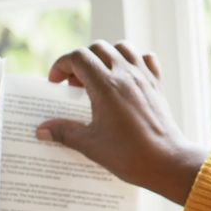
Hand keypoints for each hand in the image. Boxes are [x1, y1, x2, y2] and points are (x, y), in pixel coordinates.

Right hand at [36, 40, 207, 205]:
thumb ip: (64, 133)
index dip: (62, 65)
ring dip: (106, 56)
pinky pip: (147, 60)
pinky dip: (134, 61)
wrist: (168, 162)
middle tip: (74, 85)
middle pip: (97, 48)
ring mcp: (144, 78)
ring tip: (98, 77)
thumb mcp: (91, 145)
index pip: (78, 57)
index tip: (56, 83)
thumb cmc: (130, 155)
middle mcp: (126, 75)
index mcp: (106, 86)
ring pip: (122, 48)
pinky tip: (127, 77)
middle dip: (80, 60)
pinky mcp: (157, 87)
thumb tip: (42, 130)